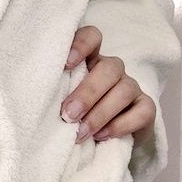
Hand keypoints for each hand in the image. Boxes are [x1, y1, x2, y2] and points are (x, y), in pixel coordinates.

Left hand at [61, 25, 155, 143]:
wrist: (97, 144)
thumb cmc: (71, 116)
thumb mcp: (58, 100)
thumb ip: (53, 91)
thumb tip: (36, 97)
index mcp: (89, 60)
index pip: (91, 37)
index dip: (81, 45)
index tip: (65, 65)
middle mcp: (112, 70)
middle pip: (109, 68)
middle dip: (87, 93)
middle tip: (68, 115)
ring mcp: (131, 87)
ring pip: (124, 90)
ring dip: (100, 113)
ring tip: (81, 132)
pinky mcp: (145, 108)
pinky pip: (142, 111)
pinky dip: (121, 125)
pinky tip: (102, 136)